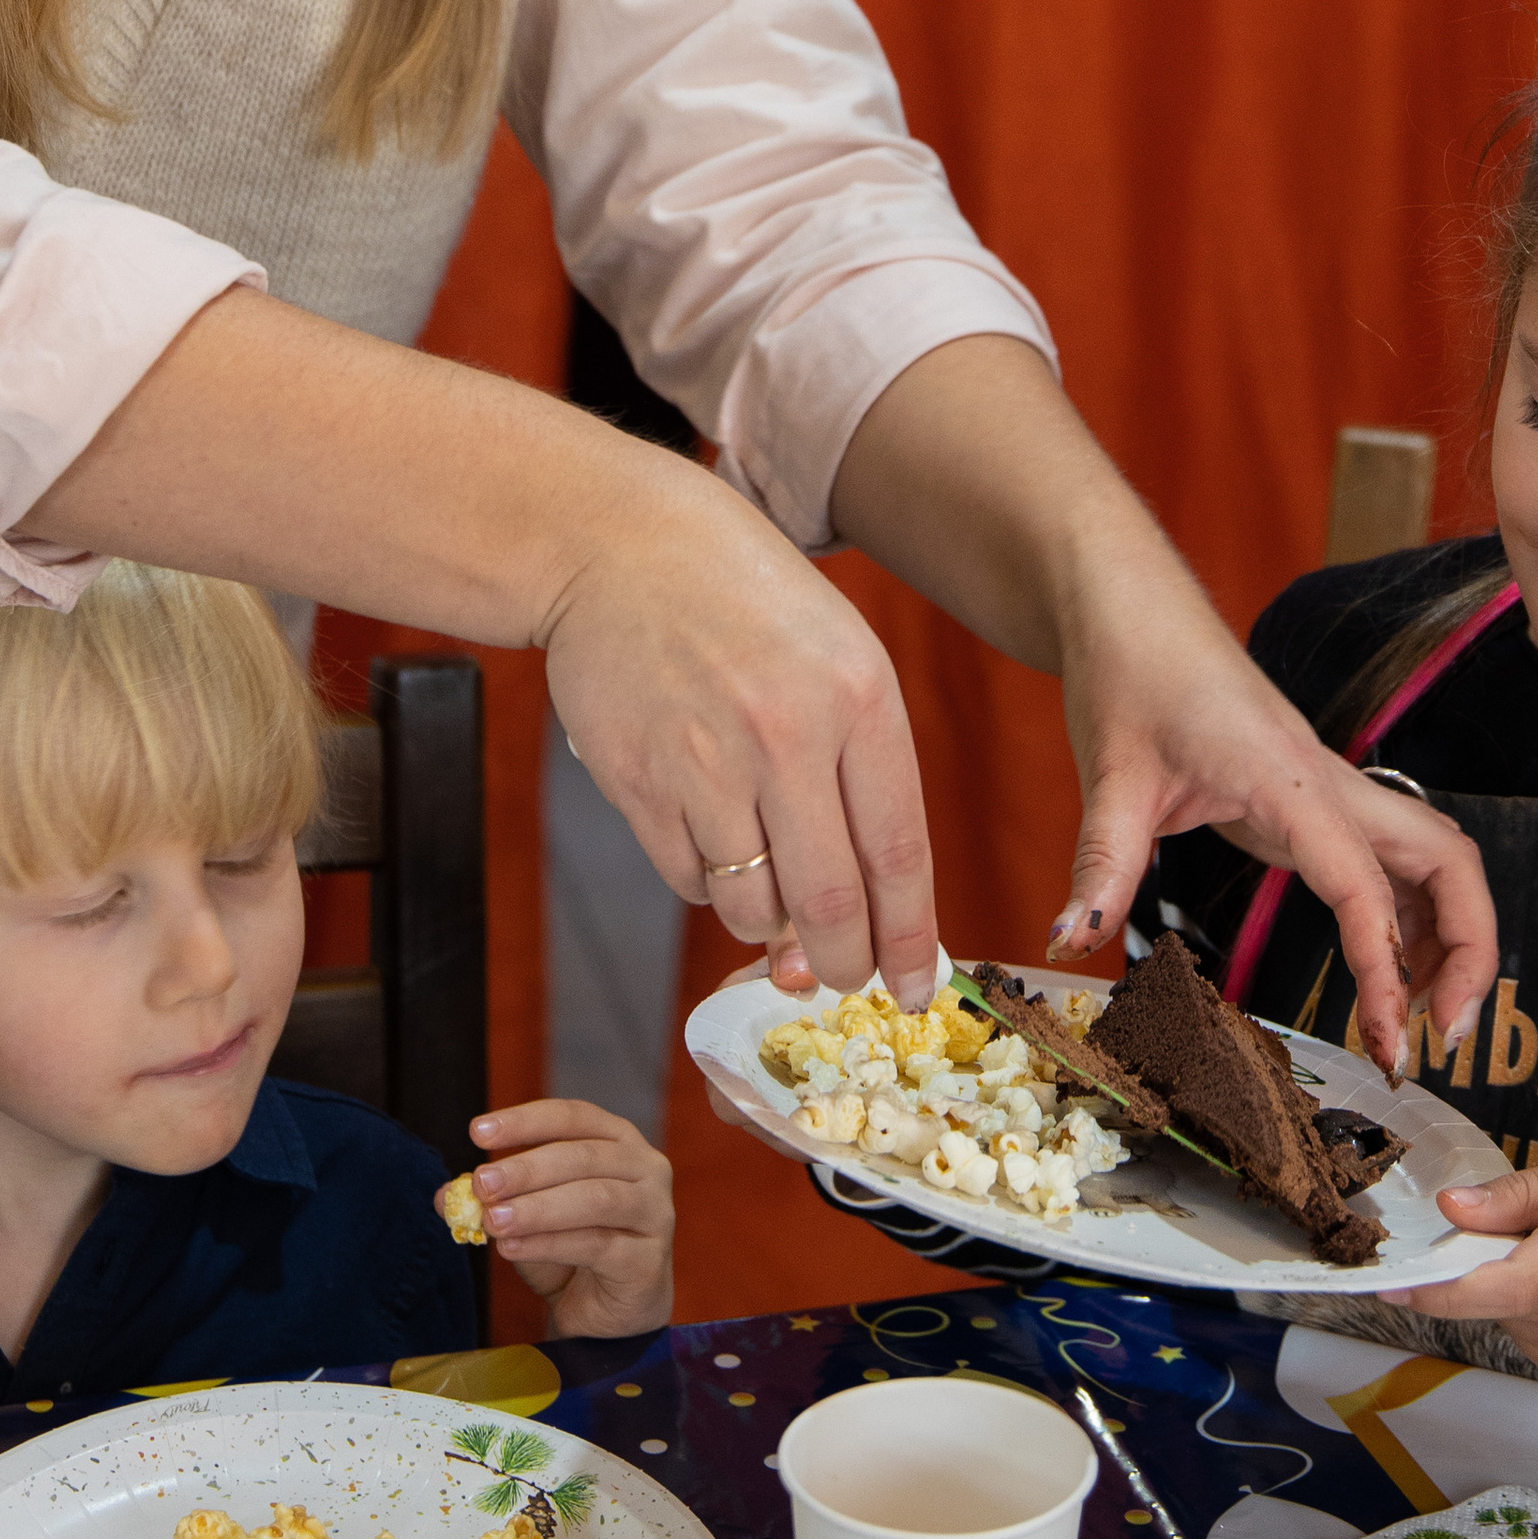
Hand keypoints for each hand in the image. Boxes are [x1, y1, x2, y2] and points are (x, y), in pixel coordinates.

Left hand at [462, 1099, 673, 1336]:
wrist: (606, 1318)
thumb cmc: (571, 1253)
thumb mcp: (525, 1221)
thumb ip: (494, 1203)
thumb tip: (446, 1196)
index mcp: (618, 1141)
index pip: (572, 1117)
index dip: (525, 1120)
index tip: (476, 1132)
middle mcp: (646, 1167)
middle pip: (583, 1156)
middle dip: (526, 1169)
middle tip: (482, 1183)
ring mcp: (655, 1212)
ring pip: (595, 1199)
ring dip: (537, 1207)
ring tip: (493, 1221)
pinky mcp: (649, 1260)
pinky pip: (598, 1245)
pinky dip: (550, 1243)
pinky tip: (512, 1248)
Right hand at [540, 456, 936, 1004]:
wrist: (624, 546)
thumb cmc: (749, 606)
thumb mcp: (841, 660)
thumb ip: (864, 776)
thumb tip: (871, 909)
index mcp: (859, 699)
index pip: (900, 855)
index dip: (910, 941)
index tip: (913, 992)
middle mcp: (786, 735)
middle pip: (829, 904)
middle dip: (840, 963)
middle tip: (839, 975)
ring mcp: (704, 761)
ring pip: (752, 906)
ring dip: (766, 920)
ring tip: (764, 872)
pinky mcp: (635, 780)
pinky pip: (687, 879)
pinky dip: (707, 880)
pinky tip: (708, 826)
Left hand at [825, 338, 1498, 1073]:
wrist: (1131, 604)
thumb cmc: (1130, 672)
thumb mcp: (1110, 776)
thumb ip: (1100, 867)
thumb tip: (1068, 943)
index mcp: (1289, 780)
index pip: (1364, 884)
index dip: (1385, 968)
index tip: (1390, 1042)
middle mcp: (1328, 783)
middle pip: (1449, 861)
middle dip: (1470, 948)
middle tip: (1445, 1035)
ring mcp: (1327, 788)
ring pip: (1433, 857)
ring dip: (1449, 933)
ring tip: (1420, 1018)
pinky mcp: (1311, 797)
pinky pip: (1389, 858)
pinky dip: (1406, 914)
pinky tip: (1384, 965)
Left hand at [1402, 1147, 1537, 1391]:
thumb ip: (1521, 1193)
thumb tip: (1450, 1209)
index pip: (1504, 1283)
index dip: (1438, 1287)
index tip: (1388, 1283)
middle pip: (1496, 1292)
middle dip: (1489, 1258)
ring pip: (1508, 1315)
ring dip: (1516, 1285)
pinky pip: (1529, 1335)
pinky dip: (1536, 1309)